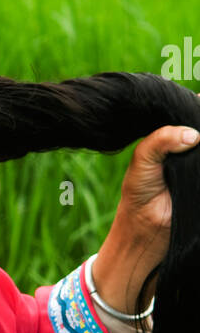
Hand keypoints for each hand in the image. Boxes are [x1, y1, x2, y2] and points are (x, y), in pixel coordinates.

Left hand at [112, 107, 199, 257]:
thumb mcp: (143, 157)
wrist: (146, 225)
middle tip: (197, 134)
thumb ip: (162, 139)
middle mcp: (192, 147)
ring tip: (198, 147)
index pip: (190, 114)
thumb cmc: (139, 189)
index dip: (196, 107)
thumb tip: (194, 135)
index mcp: (175, 137)